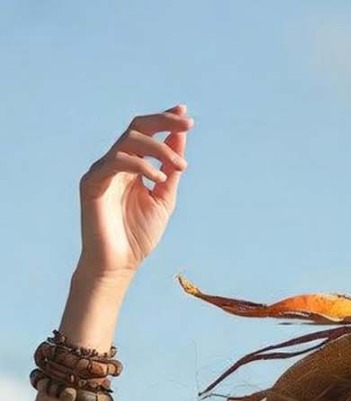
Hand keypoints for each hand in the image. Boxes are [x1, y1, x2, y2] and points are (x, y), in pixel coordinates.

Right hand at [77, 103, 194, 278]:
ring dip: (158, 148)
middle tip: (186, 123)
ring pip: (129, 140)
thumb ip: (170, 170)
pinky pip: (116, 161)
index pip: (146, 133)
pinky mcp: (92, 182)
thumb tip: (180, 137)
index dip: (165, 120)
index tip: (184, 113)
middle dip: (162, 121)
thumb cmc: (138, 236)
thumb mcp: (163, 199)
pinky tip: (158, 178)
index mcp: (131, 166)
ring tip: (179, 167)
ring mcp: (102, 170)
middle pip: (137, 127)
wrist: (119, 264)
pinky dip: (140, 165)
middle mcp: (116, 163)